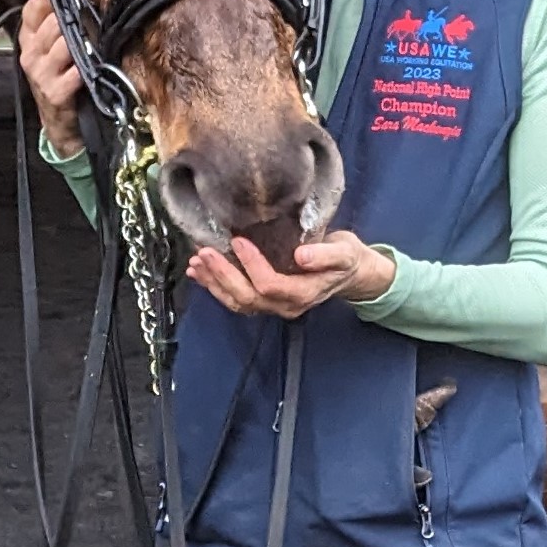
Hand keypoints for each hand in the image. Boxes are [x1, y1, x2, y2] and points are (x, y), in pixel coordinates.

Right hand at [16, 0, 84, 155]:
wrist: (58, 122)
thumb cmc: (56, 81)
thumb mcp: (47, 52)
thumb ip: (48, 24)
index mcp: (28, 41)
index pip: (33, 9)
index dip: (52, 0)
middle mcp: (31, 55)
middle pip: (52, 24)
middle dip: (73, 20)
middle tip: (88, 19)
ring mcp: (42, 75)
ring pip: (64, 44)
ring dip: (81, 42)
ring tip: (92, 42)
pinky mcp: (55, 93)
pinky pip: (74, 72)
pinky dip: (84, 68)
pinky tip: (91, 66)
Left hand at [186, 229, 395, 319]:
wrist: (350, 272)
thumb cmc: (347, 259)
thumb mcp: (345, 252)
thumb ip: (326, 255)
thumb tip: (302, 256)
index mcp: (303, 294)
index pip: (270, 285)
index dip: (252, 265)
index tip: (239, 241)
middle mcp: (285, 306)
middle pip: (248, 297)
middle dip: (223, 275)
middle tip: (204, 253)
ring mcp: (273, 306)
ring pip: (238, 302)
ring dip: (214, 283)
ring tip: (196, 263)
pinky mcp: (264, 299)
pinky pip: (236, 300)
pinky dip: (216, 287)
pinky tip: (200, 273)